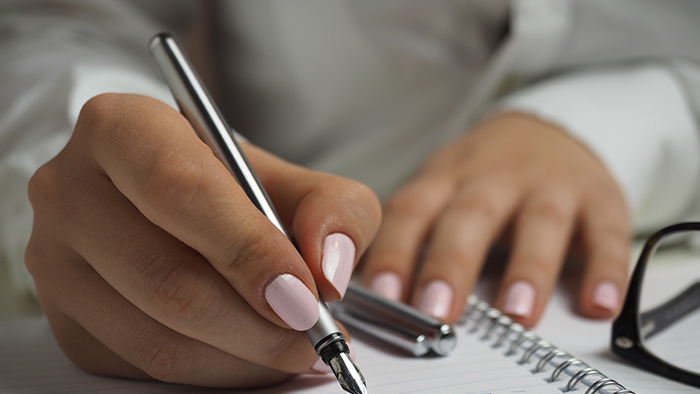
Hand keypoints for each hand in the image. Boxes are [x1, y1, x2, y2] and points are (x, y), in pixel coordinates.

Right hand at [25, 94, 380, 386]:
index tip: (304, 293)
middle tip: (313, 333)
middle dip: (256, 322)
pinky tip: (251, 352)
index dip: (247, 248)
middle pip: (165, 275)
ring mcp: (56, 261)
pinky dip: (214, 370)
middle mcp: (72, 190)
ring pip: (155, 335)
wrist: (178, 207)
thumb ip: (333, 209)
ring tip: (294, 346)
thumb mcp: (295, 179)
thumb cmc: (234, 187)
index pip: (179, 190)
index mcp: (122, 128)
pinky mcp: (67, 319)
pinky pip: (143, 366)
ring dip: (242, 355)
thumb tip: (329, 270)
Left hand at [361, 112, 629, 326]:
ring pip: (540, 222)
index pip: (413, 211)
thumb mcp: (443, 189)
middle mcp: (495, 177)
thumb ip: (417, 236)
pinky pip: (606, 232)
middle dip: (453, 263)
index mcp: (447, 178)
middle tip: (437, 310)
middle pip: (471, 216)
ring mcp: (549, 185)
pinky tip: (599, 303)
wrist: (549, 128)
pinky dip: (606, 268)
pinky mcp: (599, 197)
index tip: (384, 295)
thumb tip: (379, 299)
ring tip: (517, 313)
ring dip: (528, 268)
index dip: (396, 251)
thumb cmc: (484, 174)